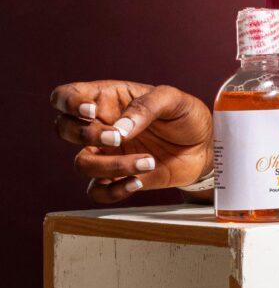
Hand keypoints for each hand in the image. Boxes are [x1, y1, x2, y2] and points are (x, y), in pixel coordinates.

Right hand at [51, 81, 213, 203]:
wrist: (205, 148)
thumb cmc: (187, 117)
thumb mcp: (174, 100)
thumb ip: (147, 106)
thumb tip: (120, 128)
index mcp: (111, 99)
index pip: (68, 96)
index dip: (68, 103)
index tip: (91, 112)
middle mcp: (103, 125)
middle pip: (63, 128)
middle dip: (84, 135)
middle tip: (117, 137)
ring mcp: (107, 153)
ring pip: (81, 164)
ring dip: (110, 166)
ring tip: (147, 161)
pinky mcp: (117, 178)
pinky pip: (96, 191)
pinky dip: (114, 190)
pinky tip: (138, 180)